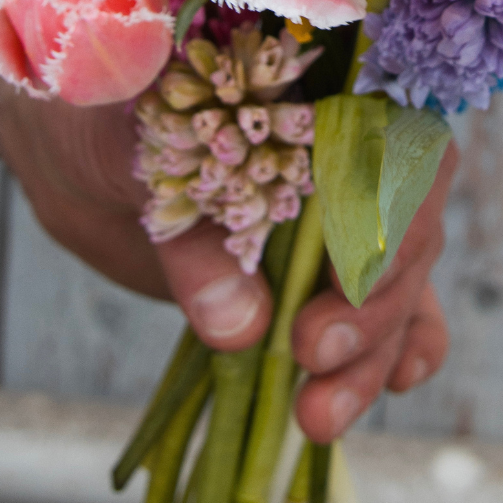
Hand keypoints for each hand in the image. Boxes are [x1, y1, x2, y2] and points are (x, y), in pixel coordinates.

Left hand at [0, 71, 451, 440]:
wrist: (93, 147)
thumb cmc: (121, 121)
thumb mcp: (143, 166)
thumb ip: (192, 242)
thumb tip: (240, 327)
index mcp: (329, 87)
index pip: (399, 144)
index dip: (389, 211)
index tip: (343, 280)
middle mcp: (363, 145)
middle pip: (409, 225)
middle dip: (372, 302)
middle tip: (309, 352)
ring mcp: (362, 211)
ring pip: (405, 281)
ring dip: (375, 351)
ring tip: (319, 415)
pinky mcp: (346, 270)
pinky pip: (403, 307)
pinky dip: (402, 347)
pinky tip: (393, 384)